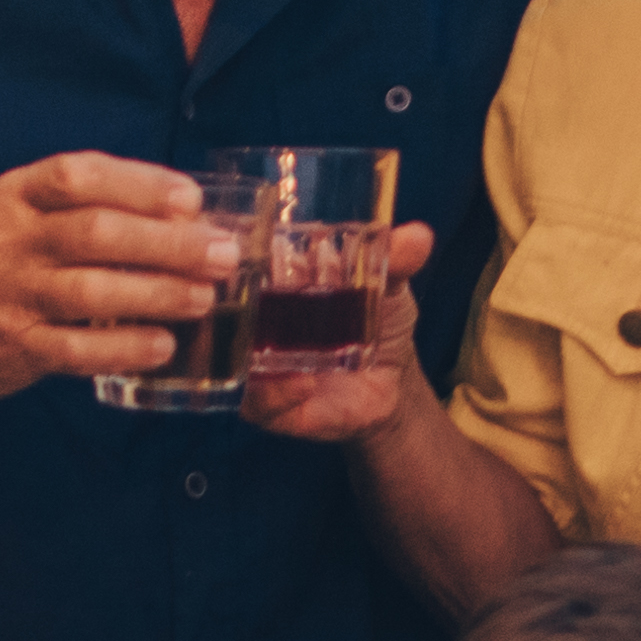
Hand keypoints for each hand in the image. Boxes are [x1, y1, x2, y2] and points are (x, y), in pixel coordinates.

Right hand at [0, 153, 231, 407]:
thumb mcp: (13, 216)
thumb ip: (78, 210)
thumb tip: (180, 215)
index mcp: (14, 196)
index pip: (79, 176)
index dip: (140, 184)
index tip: (190, 198)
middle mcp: (8, 240)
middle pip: (96, 233)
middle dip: (168, 243)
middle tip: (223, 253)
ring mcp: (7, 295)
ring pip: (90, 290)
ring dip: (156, 293)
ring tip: (205, 298)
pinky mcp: (10, 347)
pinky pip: (74, 348)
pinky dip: (123, 348)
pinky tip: (162, 346)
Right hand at [243, 220, 441, 445]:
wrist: (393, 388)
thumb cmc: (381, 324)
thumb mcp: (390, 288)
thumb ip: (396, 262)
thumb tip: (420, 235)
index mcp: (277, 280)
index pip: (241, 259)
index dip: (234, 252)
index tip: (244, 247)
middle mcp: (257, 320)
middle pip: (221, 306)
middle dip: (228, 301)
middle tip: (256, 298)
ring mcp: (257, 364)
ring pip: (228, 357)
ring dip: (246, 352)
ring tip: (280, 351)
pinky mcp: (267, 405)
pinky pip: (255, 402)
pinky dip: (275, 393)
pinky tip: (303, 384)